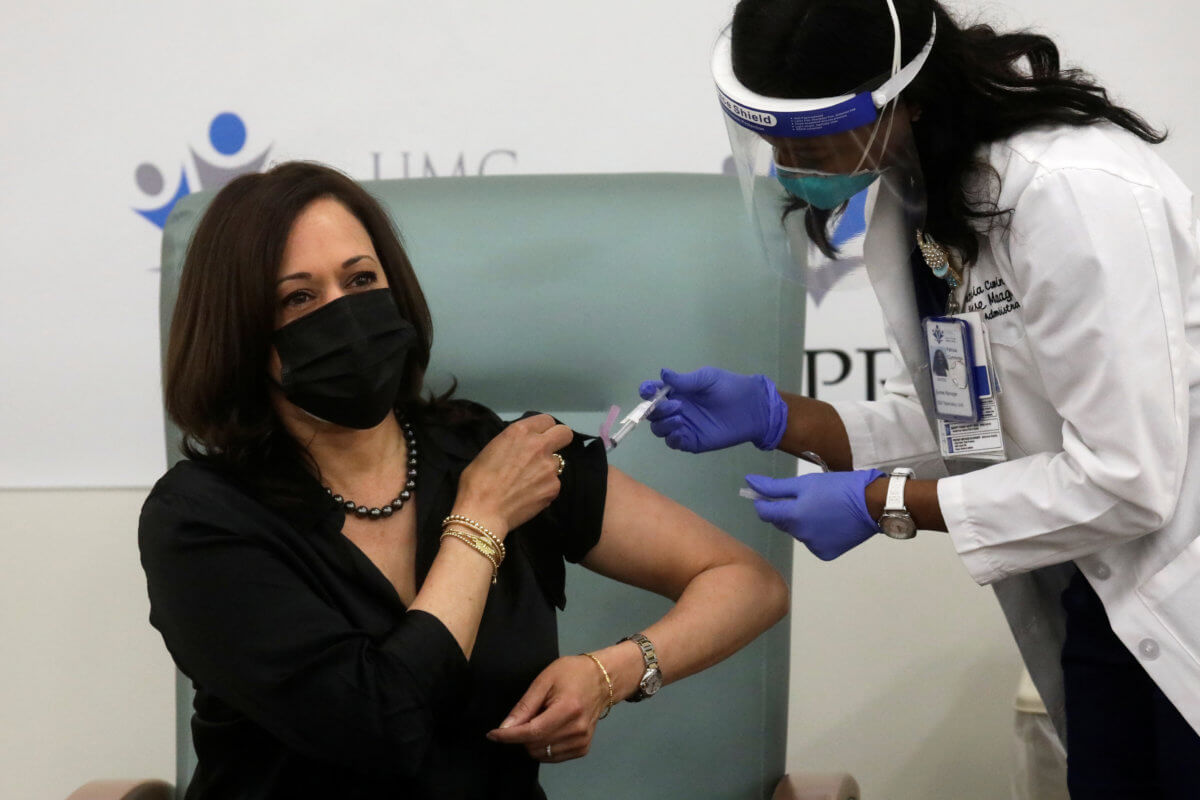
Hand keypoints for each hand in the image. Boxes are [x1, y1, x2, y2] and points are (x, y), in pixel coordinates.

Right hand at [455, 414, 573, 537]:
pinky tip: (528, 496)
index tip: (537, 438)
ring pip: (557, 463)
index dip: (543, 429)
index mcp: (520, 432)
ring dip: (546, 469)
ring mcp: (549, 467)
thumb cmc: (477, 481)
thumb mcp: (491, 450)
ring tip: (527, 483)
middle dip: (558, 440)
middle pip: (565, 434)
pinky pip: (553, 483)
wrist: (482, 512)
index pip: (547, 420)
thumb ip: (513, 444)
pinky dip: (544, 488)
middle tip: (546, 452)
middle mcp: (539, 445)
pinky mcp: (554, 488)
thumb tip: (522, 448)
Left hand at [486, 655, 609, 762]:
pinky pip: (553, 757)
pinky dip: (544, 747)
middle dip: (521, 735)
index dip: (509, 735)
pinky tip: (550, 730)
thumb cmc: (572, 673)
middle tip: (529, 714)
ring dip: (532, 742)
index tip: (492, 734)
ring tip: (542, 720)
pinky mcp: (583, 748)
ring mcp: (582, 742)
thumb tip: (505, 727)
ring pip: (542, 754)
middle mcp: (577, 730)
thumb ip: (525, 706)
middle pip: (535, 745)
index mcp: (568, 709)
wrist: (602, 680)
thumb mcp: (544, 681)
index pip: (532, 732)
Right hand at [639, 367, 787, 452]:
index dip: (646, 391)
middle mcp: (675, 409)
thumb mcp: (707, 378)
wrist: (751, 408)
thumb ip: (684, 380)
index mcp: (676, 392)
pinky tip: (680, 430)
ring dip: (663, 424)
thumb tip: (662, 373)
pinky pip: (673, 443)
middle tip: (676, 405)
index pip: (652, 393)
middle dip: (656, 410)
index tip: (649, 391)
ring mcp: (682, 426)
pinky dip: (671, 438)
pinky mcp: (691, 441)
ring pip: (659, 429)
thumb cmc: (729, 388)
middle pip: (652, 414)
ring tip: (680, 418)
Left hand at [746, 469, 885, 560]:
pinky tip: (830, 523)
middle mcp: (800, 535)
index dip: (762, 502)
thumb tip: (749, 482)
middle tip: (804, 498)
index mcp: (793, 516)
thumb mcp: (806, 482)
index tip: (766, 494)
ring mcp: (813, 547)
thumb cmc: (839, 487)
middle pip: (782, 523)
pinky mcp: (826, 554)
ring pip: (798, 532)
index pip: (765, 512)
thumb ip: (775, 487)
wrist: (873, 503)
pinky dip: (816, 534)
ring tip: (821, 508)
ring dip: (802, 522)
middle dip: (786, 511)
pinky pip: (812, 542)